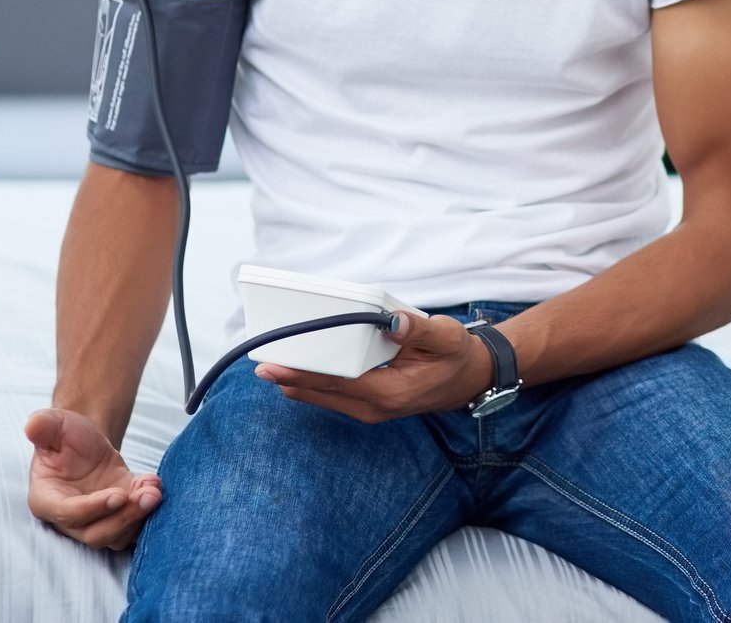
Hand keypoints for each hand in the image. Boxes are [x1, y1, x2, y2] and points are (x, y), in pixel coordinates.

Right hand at [25, 408, 161, 551]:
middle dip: (124, 518)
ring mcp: (95, 520)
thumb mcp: (54, 425)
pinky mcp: (118, 515)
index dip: (93, 508)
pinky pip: (133, 526)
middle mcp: (68, 518)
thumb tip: (33, 425)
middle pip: (96, 534)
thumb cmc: (65, 436)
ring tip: (154, 490)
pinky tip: (154, 485)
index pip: (67, 514)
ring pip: (116, 536)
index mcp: (46, 499)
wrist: (86, 443)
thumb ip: (43, 425)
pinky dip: (148, 513)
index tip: (119, 495)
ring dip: (139, 517)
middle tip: (148, 496)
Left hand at [253, 310, 492, 422]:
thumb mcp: (447, 336)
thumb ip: (419, 329)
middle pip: (324, 394)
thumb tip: (391, 320)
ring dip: (299, 383)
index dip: (305, 374)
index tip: (277, 367)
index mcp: (392, 391)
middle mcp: (377, 407)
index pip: (339, 382)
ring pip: (325, 399)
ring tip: (272, 367)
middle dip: (292, 379)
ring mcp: (371, 410)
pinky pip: (333, 397)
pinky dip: (313, 385)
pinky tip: (296, 374)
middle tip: (262, 364)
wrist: (468, 378)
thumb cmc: (456, 355)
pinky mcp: (368, 405)